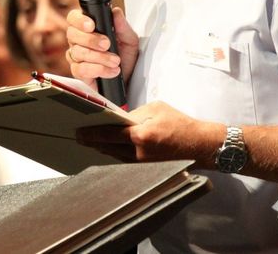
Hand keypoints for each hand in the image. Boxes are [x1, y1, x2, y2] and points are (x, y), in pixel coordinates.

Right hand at [65, 6, 138, 88]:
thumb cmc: (125, 58)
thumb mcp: (129, 40)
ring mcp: (76, 57)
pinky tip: (110, 71)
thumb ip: (123, 26)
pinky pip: (81, 69)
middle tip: (107, 44)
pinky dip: (98, 69)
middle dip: (91, 40)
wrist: (127, 79)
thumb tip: (116, 12)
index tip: (91, 25)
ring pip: (78, 52)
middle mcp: (79, 41)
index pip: (73, 18)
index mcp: (88, 28)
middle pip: (72, 34)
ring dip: (100, 57)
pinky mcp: (78, 72)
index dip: (79, 20)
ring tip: (115, 61)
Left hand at [77, 101, 221, 166]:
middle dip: (92, 142)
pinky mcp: (146, 168)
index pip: (109, 134)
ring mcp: (142, 163)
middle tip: (77, 137)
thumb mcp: (156, 108)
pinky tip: (107, 149)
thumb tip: (119, 120)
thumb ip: (134, 114)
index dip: (91, 133)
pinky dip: (113, 154)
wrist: (199, 145)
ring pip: (114, 156)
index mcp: (141, 135)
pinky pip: (124, 161)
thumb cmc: (179, 123)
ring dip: (101, 149)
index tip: (78, 132)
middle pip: (108, 148)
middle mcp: (139, 152)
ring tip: (89, 141)